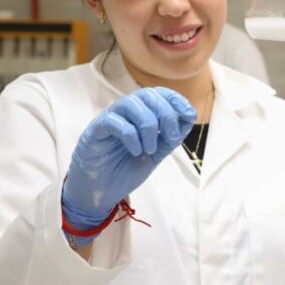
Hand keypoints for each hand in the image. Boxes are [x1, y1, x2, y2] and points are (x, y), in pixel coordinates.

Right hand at [62, 88, 195, 231]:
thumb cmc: (126, 168)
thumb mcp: (157, 153)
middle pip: (147, 95)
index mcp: (140, 113)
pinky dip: (131, 136)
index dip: (176, 99)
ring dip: (149, 126)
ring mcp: (108, 119)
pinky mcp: (94, 131)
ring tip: (150, 149)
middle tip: (170, 138)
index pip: (158, 93)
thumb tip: (189, 117)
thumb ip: (171, 137)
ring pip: (131, 104)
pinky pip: (114, 121)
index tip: (189, 114)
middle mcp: (124, 112)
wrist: (101, 191)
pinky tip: (136, 152)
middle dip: (166, 114)